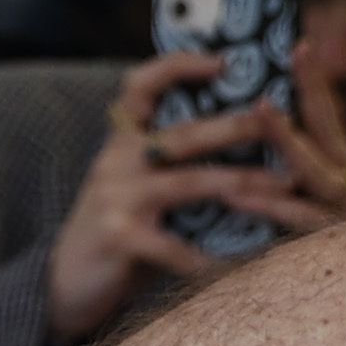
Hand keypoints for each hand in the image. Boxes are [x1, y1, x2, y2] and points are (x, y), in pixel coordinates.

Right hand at [43, 50, 336, 345]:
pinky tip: (242, 263)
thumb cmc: (119, 235)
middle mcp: (116, 162)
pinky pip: (172, 245)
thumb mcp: (138, 189)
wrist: (63, 285)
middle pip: (181, 133)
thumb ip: (174, 167)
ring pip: (187, 182)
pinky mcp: (117, 236)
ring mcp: (115, 198)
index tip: (221, 60)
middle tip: (276, 121)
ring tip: (282, 185)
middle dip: (234, 125)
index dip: (177, 65)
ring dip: (240, 181)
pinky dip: (208, 256)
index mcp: (123, 143)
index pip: (141, 85)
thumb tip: (244, 142)